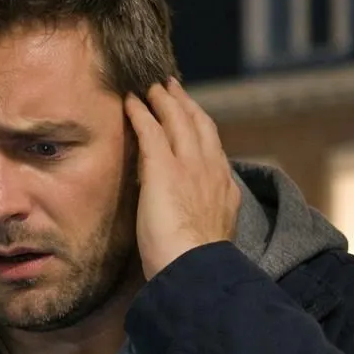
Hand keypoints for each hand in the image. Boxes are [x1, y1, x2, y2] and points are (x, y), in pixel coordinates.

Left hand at [126, 78, 240, 279]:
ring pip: (177, 121)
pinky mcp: (164, 168)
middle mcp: (211, 170)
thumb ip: (204, 216)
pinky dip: (140, 112)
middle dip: (186, 104)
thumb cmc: (198, 263)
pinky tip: (130, 101)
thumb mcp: (210, 233)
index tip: (193, 117)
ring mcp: (189, 166)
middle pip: (199, 126)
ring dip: (164, 100)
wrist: (196, 267)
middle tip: (172, 87)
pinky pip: (150, 130)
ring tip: (152, 87)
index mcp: (224, 189)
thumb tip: (195, 215)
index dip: (201, 129)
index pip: (212, 149)